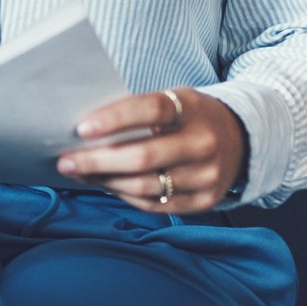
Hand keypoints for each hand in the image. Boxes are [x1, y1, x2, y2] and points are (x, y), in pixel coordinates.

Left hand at [55, 88, 247, 214]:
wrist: (240, 139)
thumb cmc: (189, 117)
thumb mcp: (174, 101)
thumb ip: (138, 111)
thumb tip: (85, 131)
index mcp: (193, 108)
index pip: (150, 109)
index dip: (115, 118)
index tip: (82, 128)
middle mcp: (204, 143)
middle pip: (144, 157)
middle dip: (98, 161)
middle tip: (66, 161)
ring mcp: (207, 175)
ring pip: (145, 186)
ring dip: (105, 182)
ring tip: (79, 174)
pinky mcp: (204, 201)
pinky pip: (155, 204)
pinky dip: (125, 196)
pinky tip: (106, 185)